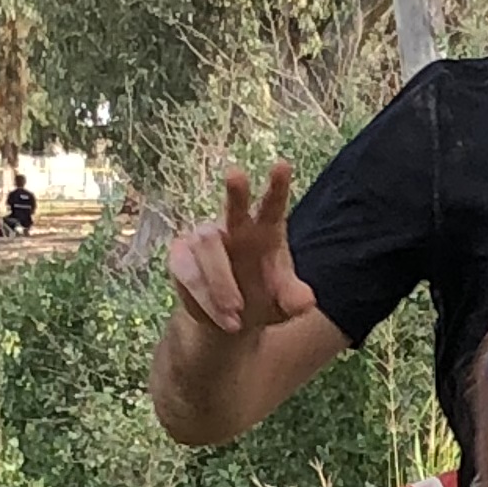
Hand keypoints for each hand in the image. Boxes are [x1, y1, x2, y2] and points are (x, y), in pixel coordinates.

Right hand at [167, 163, 319, 340]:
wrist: (231, 321)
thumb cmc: (263, 300)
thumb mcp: (284, 305)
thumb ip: (294, 300)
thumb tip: (305, 302)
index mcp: (265, 232)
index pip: (272, 205)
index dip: (277, 186)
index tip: (283, 165)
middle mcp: (233, 228)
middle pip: (233, 208)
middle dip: (236, 193)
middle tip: (236, 175)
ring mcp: (203, 241)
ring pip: (208, 248)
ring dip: (222, 284)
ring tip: (236, 315)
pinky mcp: (181, 258)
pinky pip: (190, 274)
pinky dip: (207, 298)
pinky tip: (224, 318)